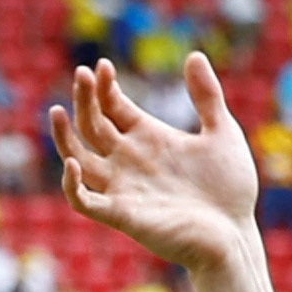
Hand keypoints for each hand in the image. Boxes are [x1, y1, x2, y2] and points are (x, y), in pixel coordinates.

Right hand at [56, 53, 261, 268]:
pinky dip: (73, 185)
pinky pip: (85, 202)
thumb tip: (192, 56)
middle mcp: (130, 161)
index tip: (101, 67)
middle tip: (80, 74)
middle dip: (84, 100)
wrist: (235, 235)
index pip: (112, 108)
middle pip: (92, 126)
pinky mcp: (123, 215)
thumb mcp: (223, 131)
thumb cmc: (231, 190)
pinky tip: (74, 163)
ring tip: (57, 112)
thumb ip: (207, 95)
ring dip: (64, 138)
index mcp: (149, 139)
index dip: (102, 88)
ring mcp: (123, 187)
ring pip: (78, 159)